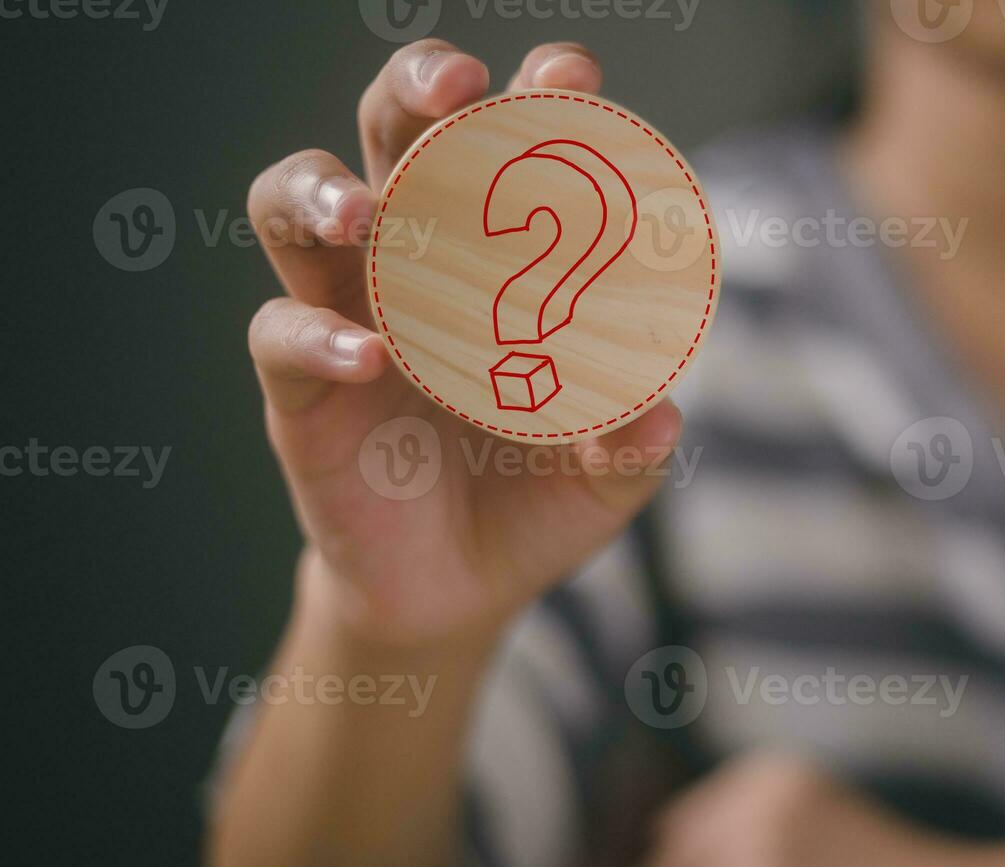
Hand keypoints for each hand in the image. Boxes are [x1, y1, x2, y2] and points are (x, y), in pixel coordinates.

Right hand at [245, 40, 678, 653]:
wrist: (459, 592)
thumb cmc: (533, 499)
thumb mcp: (604, 475)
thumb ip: (633, 443)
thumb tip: (660, 416)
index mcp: (496, 254)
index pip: (503, 145)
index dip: (530, 93)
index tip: (568, 75)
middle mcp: (412, 260)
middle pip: (389, 136)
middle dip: (415, 90)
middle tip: (458, 90)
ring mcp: (346, 314)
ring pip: (294, 207)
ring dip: (320, 192)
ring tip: (363, 211)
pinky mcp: (299, 388)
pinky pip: (282, 336)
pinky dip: (318, 336)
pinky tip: (368, 357)